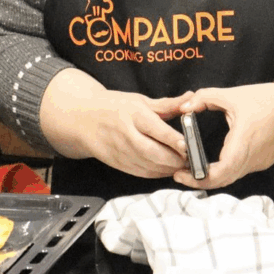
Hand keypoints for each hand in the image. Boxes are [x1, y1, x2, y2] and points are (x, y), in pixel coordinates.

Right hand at [52, 84, 192, 178]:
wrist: (82, 119)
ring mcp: (120, 151)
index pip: (156, 129)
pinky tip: (167, 170)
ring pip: (148, 165)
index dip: (173, 139)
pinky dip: (157, 174)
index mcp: (132, 113)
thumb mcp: (139, 100)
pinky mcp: (117, 163)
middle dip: (174, 158)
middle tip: (191, 159)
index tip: (188, 145)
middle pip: (153, 152)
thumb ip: (167, 104)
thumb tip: (191, 99)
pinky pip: (141, 173)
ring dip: (168, 169)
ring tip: (183, 166)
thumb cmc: (114, 106)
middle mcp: (125, 134)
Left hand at [173, 82, 273, 188]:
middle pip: (223, 180)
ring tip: (190, 168)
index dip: (200, 177)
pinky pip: (239, 172)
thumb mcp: (231, 94)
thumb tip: (183, 108)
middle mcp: (252, 157)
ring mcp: (259, 162)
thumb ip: (204, 98)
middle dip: (199, 181)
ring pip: (231, 178)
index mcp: (243, 140)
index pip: (221, 171)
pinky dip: (223, 172)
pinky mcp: (262, 162)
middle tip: (179, 174)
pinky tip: (210, 164)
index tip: (181, 173)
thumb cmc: (265, 100)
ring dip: (211, 177)